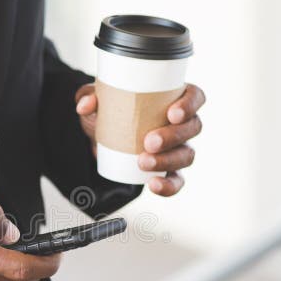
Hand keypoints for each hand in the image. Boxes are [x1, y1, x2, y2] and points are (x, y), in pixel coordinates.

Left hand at [76, 83, 205, 195]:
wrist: (104, 137)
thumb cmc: (112, 110)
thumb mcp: (99, 99)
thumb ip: (89, 95)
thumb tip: (85, 105)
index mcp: (174, 98)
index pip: (195, 97)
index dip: (189, 105)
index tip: (172, 113)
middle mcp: (182, 123)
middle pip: (193, 128)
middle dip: (173, 137)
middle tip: (148, 142)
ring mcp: (179, 148)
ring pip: (187, 155)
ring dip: (167, 161)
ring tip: (142, 162)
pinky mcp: (170, 170)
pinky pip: (177, 180)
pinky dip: (168, 186)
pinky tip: (153, 185)